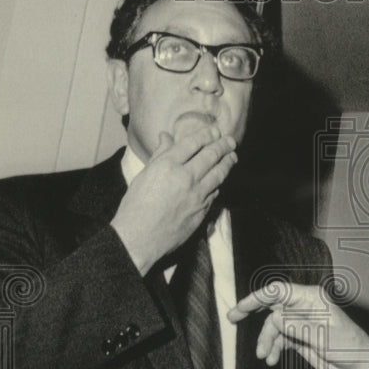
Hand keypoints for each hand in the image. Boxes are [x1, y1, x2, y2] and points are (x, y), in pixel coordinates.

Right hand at [111, 125, 236, 273]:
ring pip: (218, 174)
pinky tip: (220, 180)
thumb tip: (166, 136)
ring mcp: (196, 195)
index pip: (192, 143)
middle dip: (223, 146)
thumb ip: (160, 155)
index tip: (215, 130)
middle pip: (211, 156)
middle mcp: (184, 178)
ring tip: (233, 156)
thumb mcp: (144, 175)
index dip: (207, 135)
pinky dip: (218, 184)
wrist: (139, 238)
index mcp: (167, 166)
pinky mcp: (202, 210)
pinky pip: (214, 192)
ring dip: (228, 163)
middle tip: (231, 141)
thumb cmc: (135, 206)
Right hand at [227, 282, 368, 368]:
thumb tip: (274, 319)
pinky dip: (273, 348)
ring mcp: (302, 323)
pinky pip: (280, 339)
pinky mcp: (301, 337)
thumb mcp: (320, 335)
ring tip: (263, 356)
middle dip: (253, 314)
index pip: (278, 291)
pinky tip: (271, 360)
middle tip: (232, 319)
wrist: (359, 366)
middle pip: (272, 306)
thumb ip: (295, 325)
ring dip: (265, 340)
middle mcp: (305, 308)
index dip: (257, 297)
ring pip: (274, 326)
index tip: (241, 308)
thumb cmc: (348, 346)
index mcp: (311, 299)